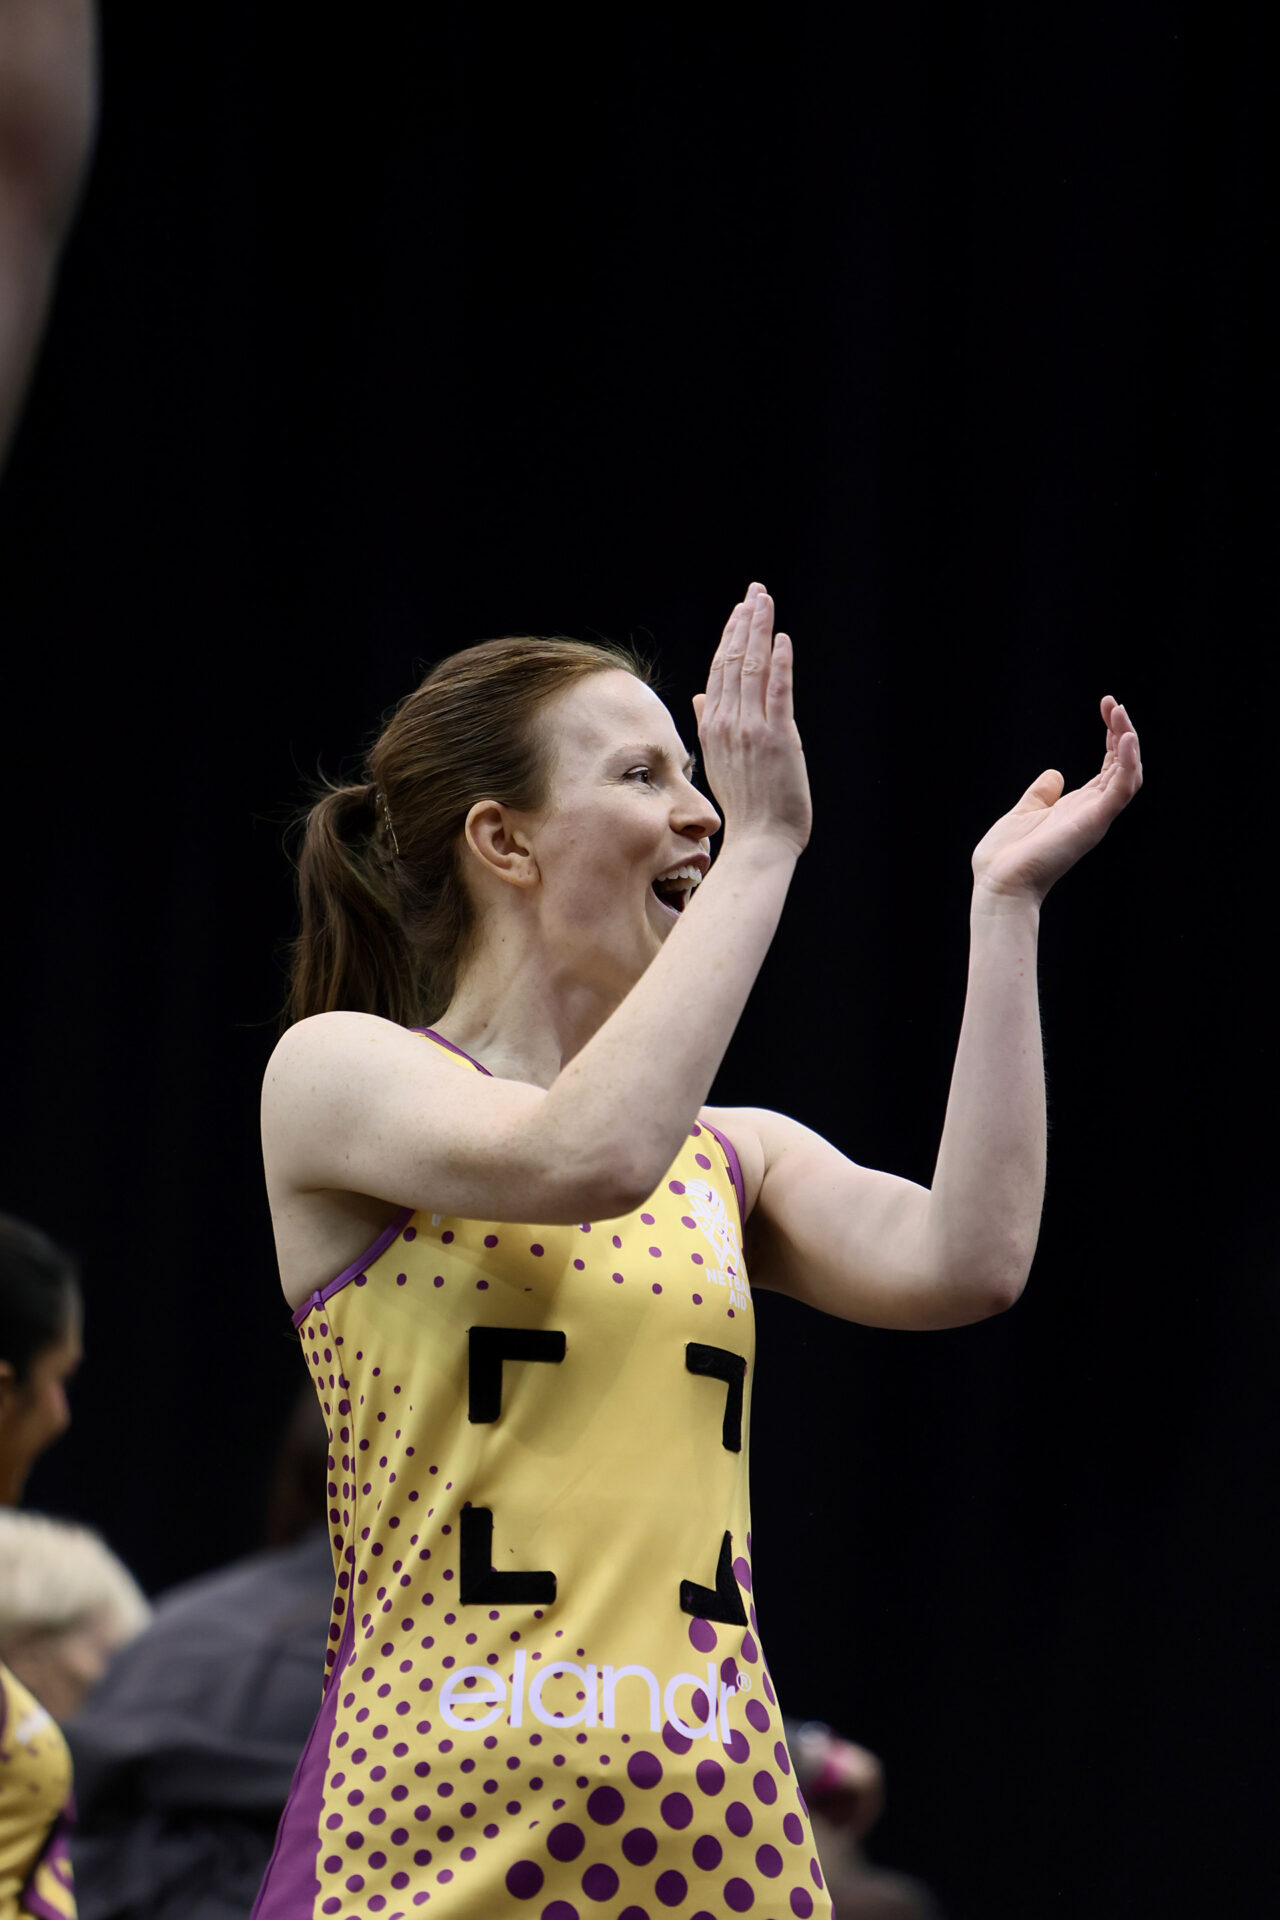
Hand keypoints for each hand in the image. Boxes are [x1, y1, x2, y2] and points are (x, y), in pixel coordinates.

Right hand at [692, 582, 811, 856]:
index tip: (740, 611)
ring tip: (765, 602)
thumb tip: (700, 698)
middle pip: (733, 661)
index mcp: (713, 728)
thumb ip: (709, 724)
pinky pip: (777, 693)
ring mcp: (751, 730)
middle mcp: (727, 724)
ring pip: (752, 669)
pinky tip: (781, 640)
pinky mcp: (777, 738)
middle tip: (756, 592)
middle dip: (745, 623)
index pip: (719, 672)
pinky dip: (779, 664)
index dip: (730, 637)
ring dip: (760, 632)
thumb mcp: (720, 761)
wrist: (759, 840)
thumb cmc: (746, 806)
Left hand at [971, 696, 1142, 904]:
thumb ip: (1041, 794)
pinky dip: (1127, 764)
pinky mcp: (1093, 823)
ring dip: (1128, 742)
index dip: (1112, 737)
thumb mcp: (1024, 812)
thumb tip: (1053, 775)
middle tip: (1114, 704)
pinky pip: (1120, 790)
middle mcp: (1092, 811)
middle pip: (1122, 766)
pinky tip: (1125, 738)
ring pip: (1128, 775)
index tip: (1106, 707)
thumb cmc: (1006, 857)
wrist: (998, 884)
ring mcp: (1095, 817)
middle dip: (1122, 732)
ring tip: (1120, 715)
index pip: (1108, 767)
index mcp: (1078, 807)